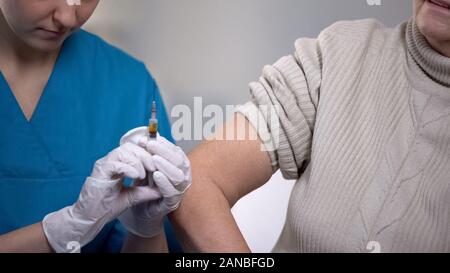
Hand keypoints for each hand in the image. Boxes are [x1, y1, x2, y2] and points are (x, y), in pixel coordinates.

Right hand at [42, 142, 159, 252]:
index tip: (158, 164)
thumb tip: (162, 190)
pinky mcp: (99, 171)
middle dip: (144, 155)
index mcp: (118, 164)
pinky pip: (115, 163)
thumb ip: (146, 191)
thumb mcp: (132, 197)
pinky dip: (128, 168)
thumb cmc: (108, 207)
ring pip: (123, 151)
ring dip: (137, 161)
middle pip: (130, 147)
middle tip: (153, 167)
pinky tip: (136, 177)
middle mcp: (110, 161)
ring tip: (142, 175)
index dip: (147, 154)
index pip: (134, 150)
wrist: (91, 218)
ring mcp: (104, 165)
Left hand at [118, 127, 191, 237]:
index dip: (164, 143)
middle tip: (150, 145)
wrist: (141, 208)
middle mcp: (183, 177)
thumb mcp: (148, 165)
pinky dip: (165, 182)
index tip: (150, 138)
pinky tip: (156, 175)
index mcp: (179, 166)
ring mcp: (179, 190)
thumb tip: (145, 135)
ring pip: (178, 176)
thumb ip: (149, 153)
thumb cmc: (147, 185)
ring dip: (166, 165)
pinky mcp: (172, 203)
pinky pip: (172, 192)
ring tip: (153, 159)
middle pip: (179, 161)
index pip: (176, 151)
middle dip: (164, 151)